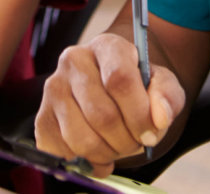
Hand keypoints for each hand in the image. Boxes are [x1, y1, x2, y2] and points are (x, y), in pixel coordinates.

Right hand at [35, 32, 185, 175]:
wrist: (113, 92)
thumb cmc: (138, 87)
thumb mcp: (162, 84)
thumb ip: (167, 96)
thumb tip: (159, 118)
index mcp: (107, 46)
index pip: (119, 79)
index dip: (138, 114)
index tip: (151, 133)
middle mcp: (74, 61)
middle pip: (100, 114)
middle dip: (125, 141)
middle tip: (135, 144)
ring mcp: (54, 88)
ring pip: (80, 138)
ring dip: (106, 154)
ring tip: (117, 148)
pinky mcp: (42, 117)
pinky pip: (61, 152)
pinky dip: (84, 163)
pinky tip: (98, 155)